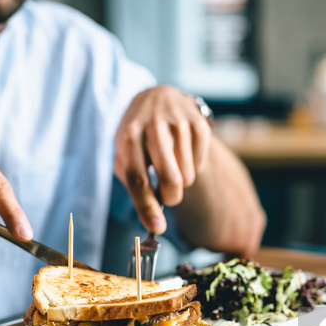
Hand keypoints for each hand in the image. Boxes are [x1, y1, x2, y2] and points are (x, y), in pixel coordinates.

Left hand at [114, 85, 211, 232]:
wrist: (156, 97)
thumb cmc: (137, 136)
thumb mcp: (125, 155)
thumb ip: (135, 187)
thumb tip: (155, 223)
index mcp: (128, 137)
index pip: (138, 179)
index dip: (147, 207)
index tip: (157, 228)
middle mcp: (153, 127)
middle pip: (169, 179)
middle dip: (171, 198)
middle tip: (168, 197)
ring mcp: (178, 123)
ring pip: (187, 176)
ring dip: (181, 181)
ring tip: (171, 164)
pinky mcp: (198, 123)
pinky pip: (201, 164)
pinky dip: (193, 167)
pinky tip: (183, 153)